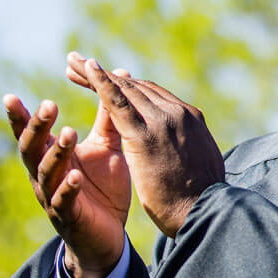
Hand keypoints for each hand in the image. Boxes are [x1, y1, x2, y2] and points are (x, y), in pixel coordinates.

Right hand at [5, 91, 131, 277]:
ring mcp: (53, 196)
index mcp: (50, 156)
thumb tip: (113, 78)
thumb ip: (107, 117)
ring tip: (70, 132)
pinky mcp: (69, 217)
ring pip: (46, 173)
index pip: (30, 133)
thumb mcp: (106, 147)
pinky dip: (68, 189)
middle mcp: (45, 175)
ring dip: (57, 153)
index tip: (9, 97)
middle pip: (32, 148)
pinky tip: (76, 177)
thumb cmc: (101, 187)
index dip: (19, 117)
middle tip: (48, 105)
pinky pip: (64, 202)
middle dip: (37, 127)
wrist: (107, 236)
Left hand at [79, 57, 225, 237]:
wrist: (205, 213)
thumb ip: (188, 149)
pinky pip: (118, 103)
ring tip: (72, 65)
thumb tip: (186, 150)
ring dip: (96, 75)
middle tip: (79, 64)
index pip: (152, 95)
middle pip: (136, 87)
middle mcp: (178, 113)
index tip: (106, 79)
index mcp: (190, 119)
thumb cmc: (200, 200)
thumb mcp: (197, 165)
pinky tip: (86, 71)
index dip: (125, 86)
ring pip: (125, 90)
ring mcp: (163, 121)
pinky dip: (101, 83)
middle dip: (106, 75)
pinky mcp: (145, 135)